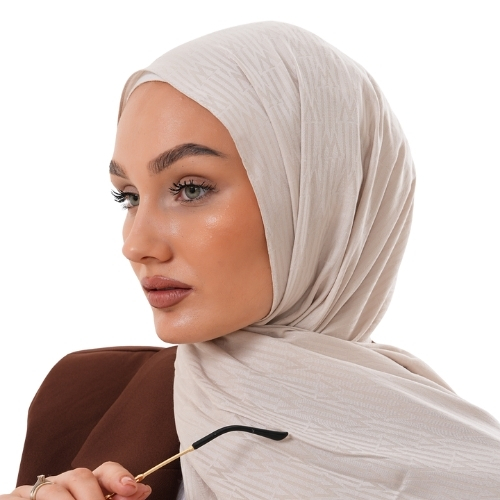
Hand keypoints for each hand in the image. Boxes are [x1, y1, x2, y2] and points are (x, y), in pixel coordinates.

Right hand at [0, 462, 150, 499]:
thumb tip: (144, 490)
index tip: (134, 488)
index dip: (119, 477)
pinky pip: (20, 499)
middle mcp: (59, 483)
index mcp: (82, 487)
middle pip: (81, 476)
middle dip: (95, 498)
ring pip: (53, 491)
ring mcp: (32, 492)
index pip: (105, 471)